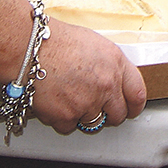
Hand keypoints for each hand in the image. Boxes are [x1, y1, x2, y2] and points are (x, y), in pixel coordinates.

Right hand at [30, 19, 146, 131]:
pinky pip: (69, 126)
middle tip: (97, 107)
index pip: (137, 93)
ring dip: (83, 114)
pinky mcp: (67, 116)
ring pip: (93, 123)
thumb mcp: (95, 45)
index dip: (135, 105)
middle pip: (118, 114)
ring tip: (69, 96)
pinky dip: (62, 119)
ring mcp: (88, 103)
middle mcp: (106, 85)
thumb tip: (114, 80)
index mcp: (116, 64)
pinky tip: (55, 100)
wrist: (29, 48)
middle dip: (109, 114)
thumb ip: (110, 65)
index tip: (131, 109)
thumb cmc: (56, 41)